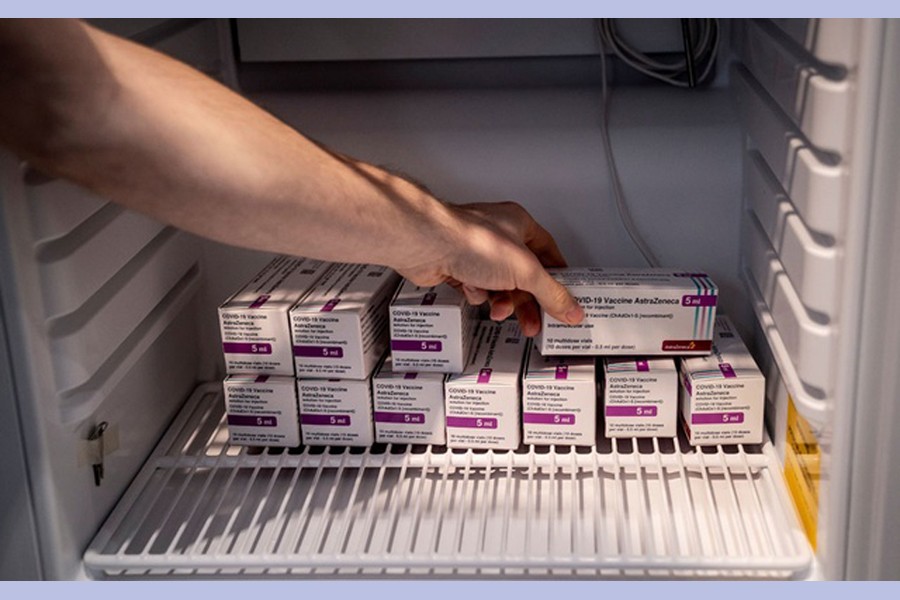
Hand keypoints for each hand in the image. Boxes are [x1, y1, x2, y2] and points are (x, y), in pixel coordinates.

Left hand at [394, 201, 584, 336]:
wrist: (426, 245)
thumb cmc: (469, 240)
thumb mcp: (524, 271)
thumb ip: (551, 293)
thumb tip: (571, 308)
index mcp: (519, 225)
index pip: (548, 252)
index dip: (558, 275)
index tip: (565, 295)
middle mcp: (498, 236)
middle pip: (523, 275)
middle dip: (528, 301)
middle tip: (536, 321)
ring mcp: (476, 251)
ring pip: (499, 285)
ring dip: (501, 301)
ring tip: (501, 312)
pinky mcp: (457, 266)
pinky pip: (477, 288)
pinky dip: (476, 294)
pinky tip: (472, 290)